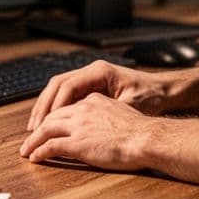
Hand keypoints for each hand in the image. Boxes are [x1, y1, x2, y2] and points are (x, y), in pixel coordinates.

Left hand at [19, 92, 155, 169]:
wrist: (146, 138)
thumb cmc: (142, 131)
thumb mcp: (123, 113)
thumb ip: (108, 116)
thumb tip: (104, 127)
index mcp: (94, 100)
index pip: (67, 107)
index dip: (54, 117)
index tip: (48, 126)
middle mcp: (83, 110)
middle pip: (52, 116)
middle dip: (38, 128)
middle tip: (29, 138)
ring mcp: (78, 126)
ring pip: (46, 130)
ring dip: (33, 141)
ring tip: (26, 151)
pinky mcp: (77, 143)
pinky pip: (50, 146)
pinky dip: (39, 152)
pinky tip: (35, 158)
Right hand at [25, 60, 170, 131]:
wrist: (165, 91)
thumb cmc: (151, 97)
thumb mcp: (131, 104)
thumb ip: (108, 112)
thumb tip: (84, 123)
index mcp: (99, 71)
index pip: (68, 85)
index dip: (54, 105)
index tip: (45, 123)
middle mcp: (92, 71)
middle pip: (57, 85)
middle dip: (43, 106)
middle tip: (33, 127)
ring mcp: (90, 78)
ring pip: (58, 89)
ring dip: (46, 107)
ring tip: (35, 127)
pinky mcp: (91, 87)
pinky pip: (66, 96)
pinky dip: (56, 109)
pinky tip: (49, 124)